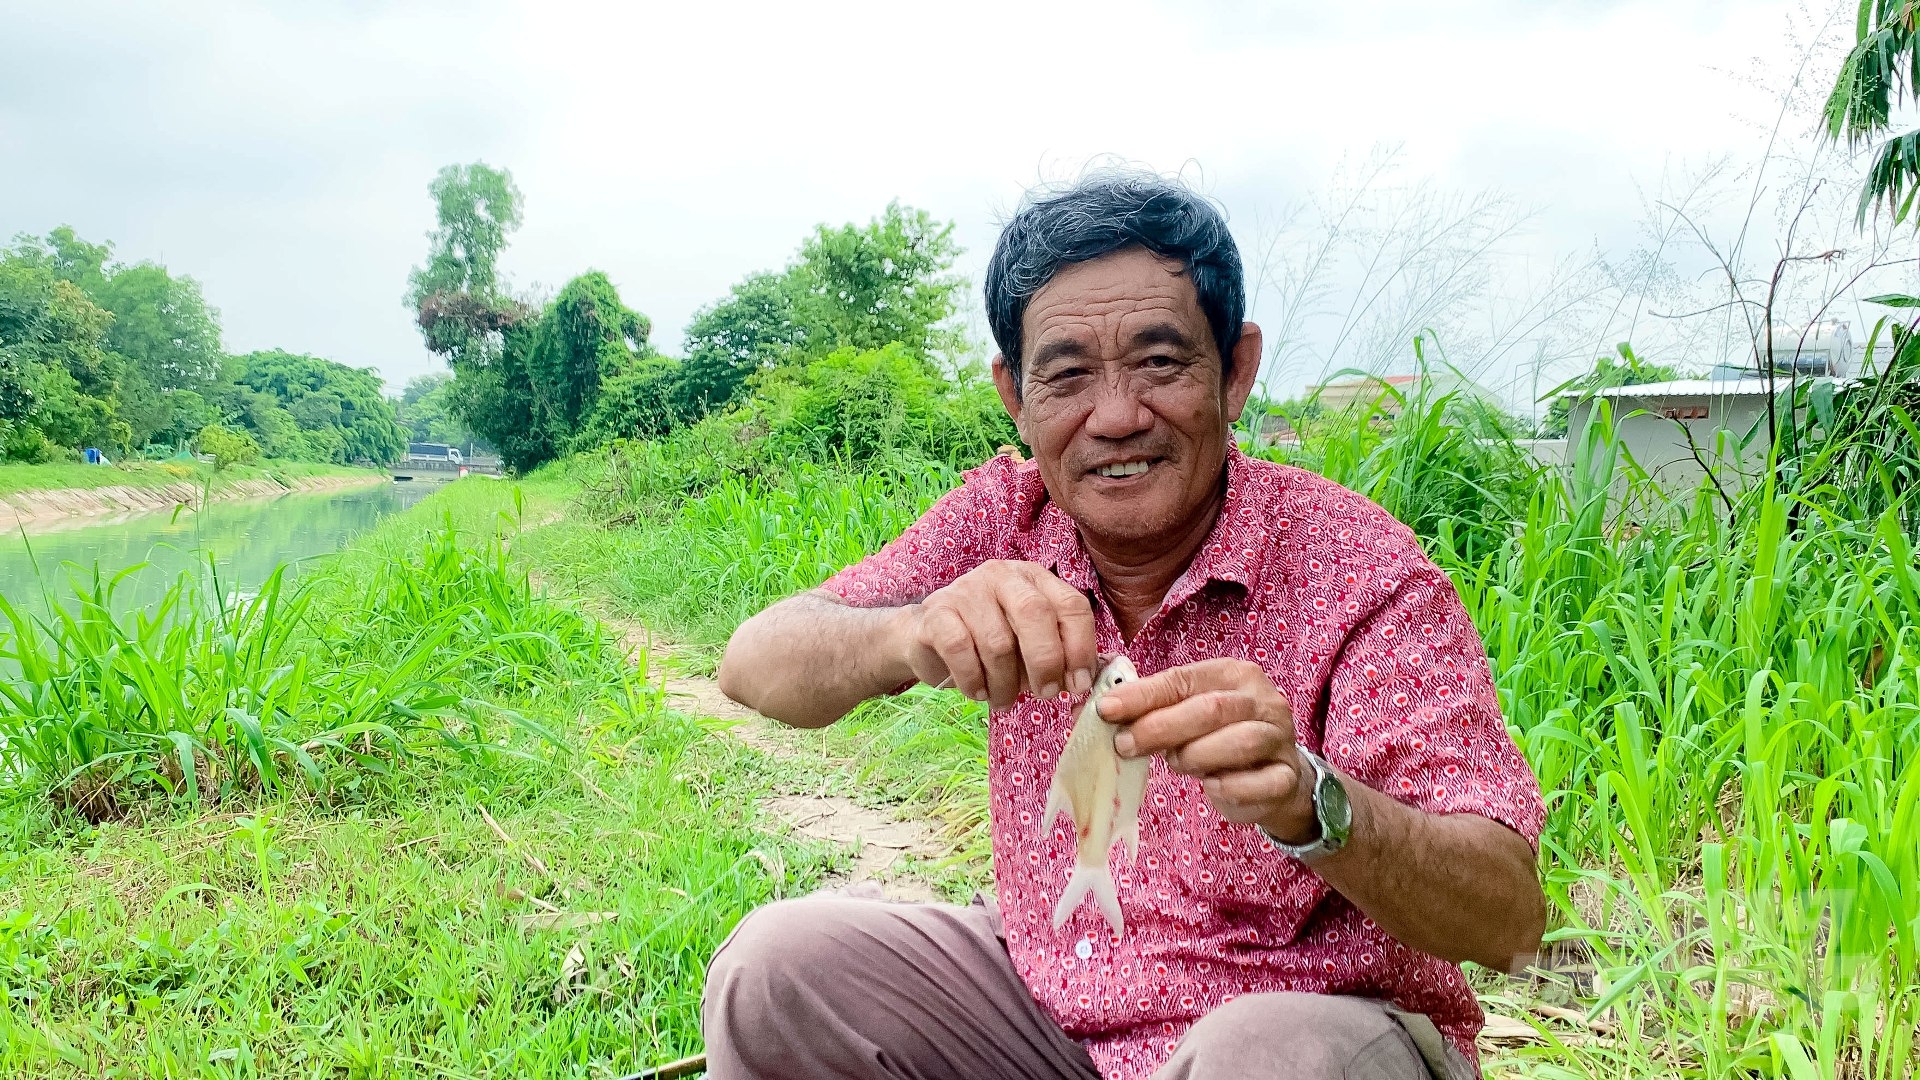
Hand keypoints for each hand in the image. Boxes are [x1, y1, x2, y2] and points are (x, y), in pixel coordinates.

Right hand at [899, 561, 1097, 708]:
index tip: (1078, 685)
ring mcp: (967, 590)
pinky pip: (961, 649)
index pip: (1071, 604)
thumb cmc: (989, 644)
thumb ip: (1060, 655)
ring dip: (1005, 683)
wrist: (927, 638)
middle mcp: (1002, 576)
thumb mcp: (1029, 644)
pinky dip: (973, 679)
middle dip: (1046, 662)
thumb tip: (1088, 682)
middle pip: (1035, 614)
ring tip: (1003, 699)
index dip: (1081, 647)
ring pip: (998, 641)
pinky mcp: (936, 613)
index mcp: (1034, 579)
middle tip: (1044, 694)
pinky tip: (977, 692)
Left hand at [1097, 658, 1317, 840]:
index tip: (1106, 709)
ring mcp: (1279, 738)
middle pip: (1211, 708)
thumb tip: (1097, 710)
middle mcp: (1261, 700)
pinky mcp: (1286, 776)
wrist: (1271, 779)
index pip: (1183, 679)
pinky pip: (1264, 782)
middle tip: (1124, 744)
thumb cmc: (1218, 739)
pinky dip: (1233, 787)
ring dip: (1198, 755)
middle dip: (1162, 726)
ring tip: (1174, 764)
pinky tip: (1212, 788)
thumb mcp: (1185, 716)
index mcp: (1232, 674)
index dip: (1143, 695)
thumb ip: (1151, 710)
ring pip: (1242, 741)